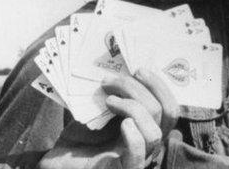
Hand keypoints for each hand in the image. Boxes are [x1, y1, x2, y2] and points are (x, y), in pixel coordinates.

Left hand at [39, 70, 179, 168]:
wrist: (59, 164)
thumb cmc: (78, 139)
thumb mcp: (95, 110)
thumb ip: (110, 93)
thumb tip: (114, 68)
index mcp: (144, 126)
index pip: (169, 107)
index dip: (159, 85)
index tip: (137, 70)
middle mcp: (146, 143)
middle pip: (163, 113)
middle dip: (138, 89)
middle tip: (111, 81)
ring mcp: (137, 159)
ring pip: (154, 132)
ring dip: (133, 108)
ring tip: (108, 101)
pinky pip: (137, 157)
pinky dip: (134, 138)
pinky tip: (123, 124)